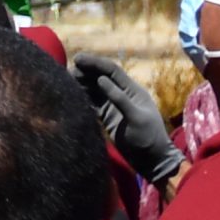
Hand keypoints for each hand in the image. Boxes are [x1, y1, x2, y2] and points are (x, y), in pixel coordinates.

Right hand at [72, 52, 183, 188]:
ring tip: (67, 81)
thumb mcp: (137, 118)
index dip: (95, 63)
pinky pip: (94, 104)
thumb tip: (100, 79)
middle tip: (68, 71)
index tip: (78, 60)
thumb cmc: (148, 137)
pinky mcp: (108, 118)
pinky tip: (74, 96)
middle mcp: (122, 94)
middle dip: (86, 72)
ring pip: (95, 89)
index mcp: (131, 89)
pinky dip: (84, 98)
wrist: (152, 160)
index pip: (111, 70)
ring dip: (82, 84)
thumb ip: (120, 98)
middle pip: (101, 77)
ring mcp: (114, 106)